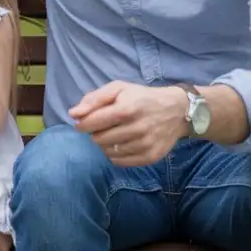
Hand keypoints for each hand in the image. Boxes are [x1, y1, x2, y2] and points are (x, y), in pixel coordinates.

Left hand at [69, 81, 188, 167]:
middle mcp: (137, 128)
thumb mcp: (118, 88)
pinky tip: (120, 144)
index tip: (81, 123)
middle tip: (102, 127)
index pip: (94, 122)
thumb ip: (94, 99)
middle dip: (95, 133)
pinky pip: (120, 162)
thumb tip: (73, 114)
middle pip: (99, 139)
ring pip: (108, 152)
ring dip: (104, 144)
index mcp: (128, 108)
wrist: (177, 111)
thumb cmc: (142, 97)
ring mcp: (145, 144)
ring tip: (112, 134)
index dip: (82, 124)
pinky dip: (115, 154)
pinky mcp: (151, 157)